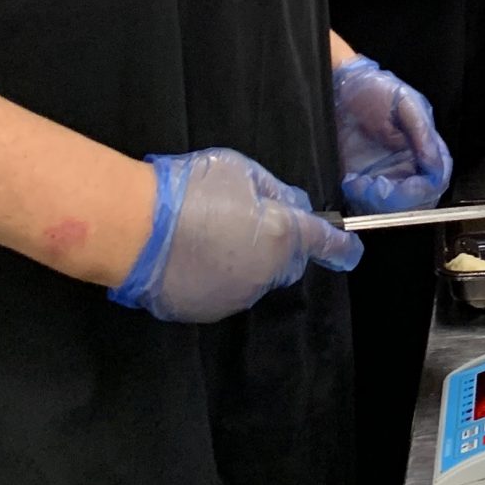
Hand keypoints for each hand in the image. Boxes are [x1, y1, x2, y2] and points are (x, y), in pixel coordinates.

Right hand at [108, 148, 362, 322]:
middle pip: (286, 262)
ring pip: (254, 279)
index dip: (340, 246)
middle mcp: (266, 274)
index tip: (349, 250)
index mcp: (282, 236)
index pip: (324, 243)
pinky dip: (216, 279)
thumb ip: (274, 191)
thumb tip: (292, 206)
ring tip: (208, 237)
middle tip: (244, 221)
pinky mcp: (206, 312)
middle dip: (277, 246)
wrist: (134, 230)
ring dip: (244, 263)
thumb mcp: (241, 172)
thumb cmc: (189, 191)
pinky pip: (223, 293)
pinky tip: (191, 258)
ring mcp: (235, 298)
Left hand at [333, 56, 452, 213]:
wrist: (339, 88)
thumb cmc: (375, 89)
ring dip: (378, 203)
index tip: (410, 187)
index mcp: (424, 146)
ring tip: (359, 184)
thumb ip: (421, 132)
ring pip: (395, 207)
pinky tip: (351, 183)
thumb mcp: (405, 102)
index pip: (438, 178)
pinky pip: (369, 203)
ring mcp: (386, 174)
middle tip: (378, 188)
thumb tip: (435, 165)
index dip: (427, 188)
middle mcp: (409, 164)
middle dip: (401, 201)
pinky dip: (361, 201)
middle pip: (419, 199)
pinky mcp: (363, 180)